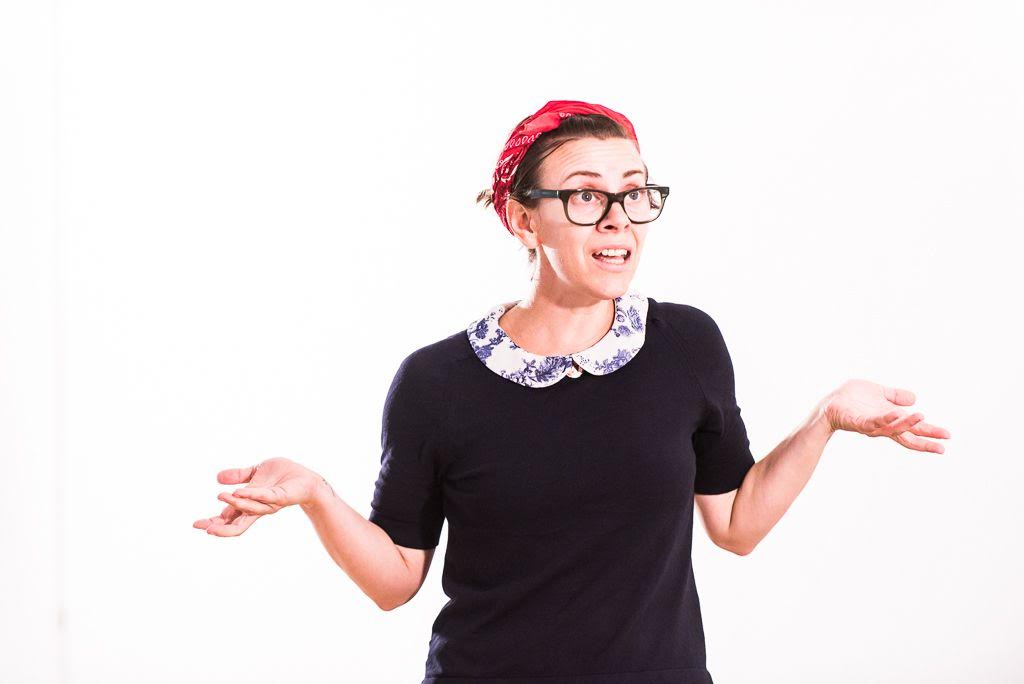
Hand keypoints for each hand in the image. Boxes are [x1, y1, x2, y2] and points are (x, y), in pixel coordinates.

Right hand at [193, 457, 324, 536]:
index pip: (228, 517)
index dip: (214, 522)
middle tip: (203, 528)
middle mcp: (258, 507)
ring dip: (234, 504)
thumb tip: (217, 478)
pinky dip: (252, 495)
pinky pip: (264, 497)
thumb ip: (239, 476)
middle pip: (236, 524)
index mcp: (249, 504)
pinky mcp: (280, 497)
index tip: (197, 525)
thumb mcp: (256, 472)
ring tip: (220, 496)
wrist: (306, 477)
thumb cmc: (283, 476)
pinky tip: (239, 493)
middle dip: (220, 527)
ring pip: (249, 509)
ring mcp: (269, 504)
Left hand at [821, 379, 950, 453]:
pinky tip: (895, 414)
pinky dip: (885, 419)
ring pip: (893, 428)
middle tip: (943, 446)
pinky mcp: (859, 422)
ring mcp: (872, 425)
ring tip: (923, 417)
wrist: (830, 402)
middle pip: (908, 435)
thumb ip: (895, 396)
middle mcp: (884, 426)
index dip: (929, 433)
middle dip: (925, 440)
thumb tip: (914, 398)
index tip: (947, 437)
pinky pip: (874, 422)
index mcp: (891, 419)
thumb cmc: (852, 399)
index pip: (914, 429)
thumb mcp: (879, 393)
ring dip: (908, 423)